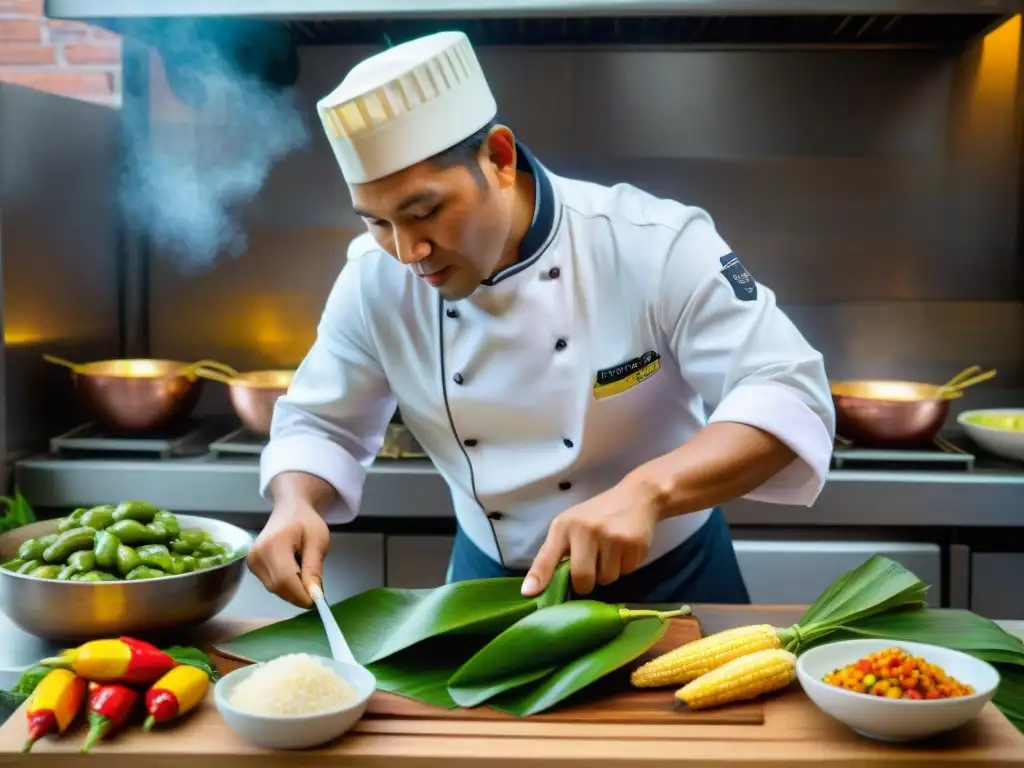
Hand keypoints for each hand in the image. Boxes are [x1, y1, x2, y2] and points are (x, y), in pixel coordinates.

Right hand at [247, 501, 329, 607]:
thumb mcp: (318, 542)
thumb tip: (314, 596)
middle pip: (278, 587)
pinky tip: (295, 571)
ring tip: (305, 572)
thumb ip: (314, 569)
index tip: (318, 601)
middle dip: (299, 594)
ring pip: (275, 589)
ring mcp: (252, 561)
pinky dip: (287, 585)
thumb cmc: (306, 522)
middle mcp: (257, 555)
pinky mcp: (252, 567)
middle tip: (317, 590)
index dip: (301, 594)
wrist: (289, 510)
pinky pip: (272, 585)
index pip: (285, 578)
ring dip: (294, 589)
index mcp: (274, 544)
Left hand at [521, 481, 660, 596]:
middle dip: (586, 583)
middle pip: (581, 578)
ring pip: (606, 579)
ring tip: (611, 551)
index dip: (539, 577)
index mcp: (564, 526)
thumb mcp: (572, 526)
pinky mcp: (633, 543)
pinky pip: (626, 572)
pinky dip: (625, 566)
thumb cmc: (598, 515)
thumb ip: (557, 554)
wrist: (637, 496)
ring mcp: (610, 536)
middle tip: (592, 569)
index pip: (547, 556)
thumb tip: (536, 588)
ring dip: (608, 572)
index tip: (529, 593)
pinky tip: (625, 548)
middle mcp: (585, 529)